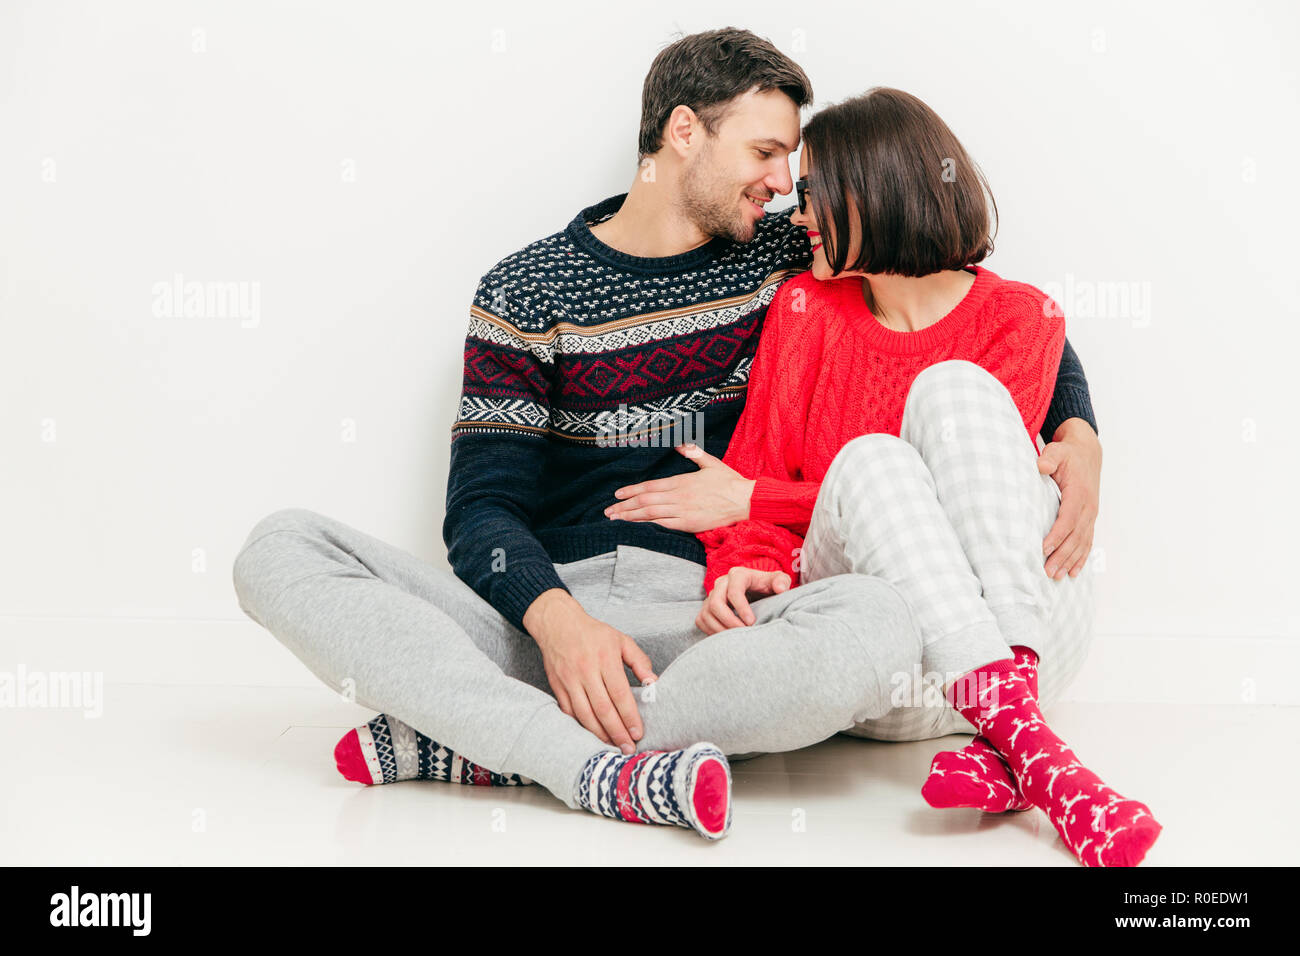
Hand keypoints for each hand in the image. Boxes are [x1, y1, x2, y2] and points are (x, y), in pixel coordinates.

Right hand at [522, 589, 656, 753]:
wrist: (558, 624)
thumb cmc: (593, 633)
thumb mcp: (621, 640)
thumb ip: (639, 661)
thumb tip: (653, 683)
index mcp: (605, 659)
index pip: (620, 694)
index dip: (630, 717)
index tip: (638, 732)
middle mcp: (586, 671)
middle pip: (603, 709)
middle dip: (617, 732)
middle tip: (628, 748)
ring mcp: (569, 681)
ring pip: (585, 715)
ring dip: (600, 734)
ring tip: (613, 745)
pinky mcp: (557, 687)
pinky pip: (569, 712)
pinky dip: (581, 726)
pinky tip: (593, 735)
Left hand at [604, 444, 755, 532]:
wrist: (746, 501)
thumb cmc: (729, 482)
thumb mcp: (711, 463)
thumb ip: (694, 453)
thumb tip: (681, 445)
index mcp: (681, 481)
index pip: (650, 486)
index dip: (631, 491)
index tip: (617, 494)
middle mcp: (678, 496)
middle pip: (644, 501)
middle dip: (624, 506)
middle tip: (608, 511)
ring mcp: (683, 512)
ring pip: (650, 514)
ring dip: (631, 517)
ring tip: (615, 520)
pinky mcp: (689, 524)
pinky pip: (664, 525)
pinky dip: (648, 526)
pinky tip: (636, 527)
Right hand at [695, 566, 791, 634]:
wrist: (758, 591)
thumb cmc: (768, 586)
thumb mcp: (779, 580)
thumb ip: (782, 581)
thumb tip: (780, 589)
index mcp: (738, 575)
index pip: (733, 590)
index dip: (741, 608)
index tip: (752, 622)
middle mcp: (721, 583)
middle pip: (715, 603)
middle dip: (729, 621)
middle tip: (744, 633)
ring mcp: (711, 595)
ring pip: (706, 613)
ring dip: (720, 629)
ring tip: (736, 638)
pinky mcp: (706, 607)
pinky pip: (702, 620)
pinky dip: (711, 631)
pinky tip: (727, 637)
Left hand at [1037, 418, 1101, 579]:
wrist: (1087, 454)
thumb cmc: (1068, 455)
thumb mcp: (1057, 451)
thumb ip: (1050, 458)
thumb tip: (1042, 466)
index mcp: (1079, 494)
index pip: (1067, 518)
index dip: (1056, 535)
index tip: (1044, 549)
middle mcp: (1088, 507)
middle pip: (1075, 536)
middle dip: (1062, 555)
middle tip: (1048, 572)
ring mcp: (1090, 515)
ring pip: (1081, 542)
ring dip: (1070, 561)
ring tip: (1057, 576)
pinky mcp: (1089, 519)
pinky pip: (1087, 542)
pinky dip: (1081, 558)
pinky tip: (1074, 572)